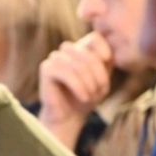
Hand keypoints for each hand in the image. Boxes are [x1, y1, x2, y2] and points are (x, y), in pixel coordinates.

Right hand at [38, 32, 113, 147]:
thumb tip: (110, 51)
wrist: (69, 117)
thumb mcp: (102, 78)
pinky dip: (78, 86)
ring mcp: (54, 58)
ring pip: (77, 64)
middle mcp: (66, 51)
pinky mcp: (46, 69)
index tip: (107, 62)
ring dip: (89, 82)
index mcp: (80, 50)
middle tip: (101, 91)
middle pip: (87, 53)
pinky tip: (83, 97)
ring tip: (91, 96)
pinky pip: (66, 73)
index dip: (103, 48)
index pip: (94, 38)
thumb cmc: (87, 97)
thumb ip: (106, 62)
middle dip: (98, 73)